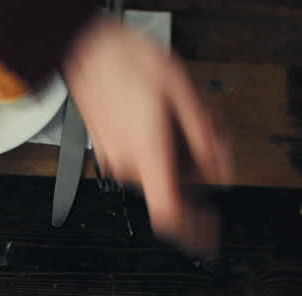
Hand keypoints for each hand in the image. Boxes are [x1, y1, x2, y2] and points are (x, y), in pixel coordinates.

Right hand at [62, 14, 233, 256]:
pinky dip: (159, 147)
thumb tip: (217, 171)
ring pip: (158, 172)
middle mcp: (126, 165)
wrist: (84, 51)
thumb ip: (204, 138)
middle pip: (172, 188)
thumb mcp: (183, 92)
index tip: (206, 238)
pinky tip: (162, 116)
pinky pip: (141, 161)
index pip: (168, 215)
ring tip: (181, 114)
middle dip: (196, 170)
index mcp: (147, 154)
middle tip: (208, 136)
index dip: (191, 234)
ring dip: (178, 154)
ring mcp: (113, 159)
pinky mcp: (107, 151)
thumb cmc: (127, 63)